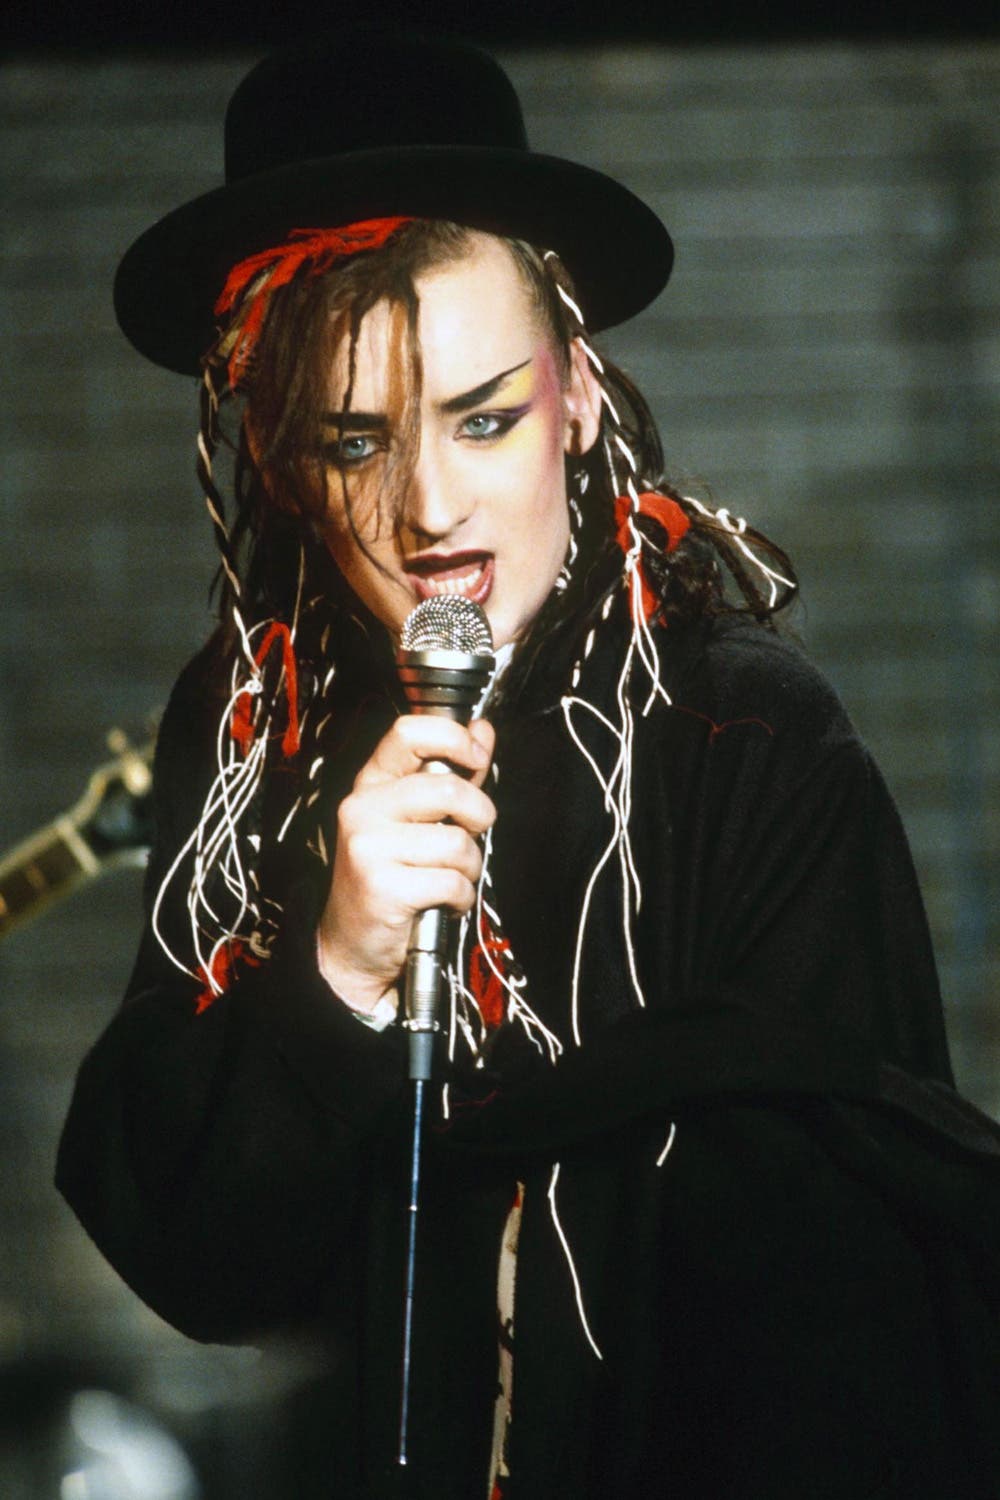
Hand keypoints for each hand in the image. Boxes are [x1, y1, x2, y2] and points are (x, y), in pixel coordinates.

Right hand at [316, 716, 495, 1013]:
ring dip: (470, 868)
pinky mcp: (382, 885)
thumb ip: (452, 774)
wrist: (353, 944)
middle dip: (479, 816)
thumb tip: (483, 730)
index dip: (454, 737)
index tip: (477, 757)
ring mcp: (368, 846)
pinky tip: (444, 902)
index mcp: (372, 784)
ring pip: (456, 842)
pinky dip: (461, 898)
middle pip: (447, 789)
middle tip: (472, 835)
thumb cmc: (393, 876)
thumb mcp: (417, 819)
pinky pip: (452, 881)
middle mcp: (363, 808)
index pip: (408, 732)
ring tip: (451, 878)